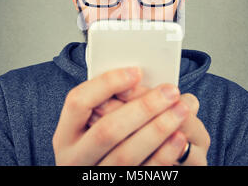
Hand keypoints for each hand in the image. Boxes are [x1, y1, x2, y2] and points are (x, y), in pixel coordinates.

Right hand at [52, 67, 189, 164]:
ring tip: (181, 110)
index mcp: (66, 134)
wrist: (102, 170)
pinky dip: (163, 155)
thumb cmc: (101, 142)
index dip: (106, 84)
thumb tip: (144, 80)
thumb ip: (110, 103)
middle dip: (142, 108)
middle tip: (170, 92)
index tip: (136, 72)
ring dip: (158, 129)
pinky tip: (179, 137)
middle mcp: (75, 157)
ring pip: (126, 155)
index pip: (78, 102)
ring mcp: (95, 175)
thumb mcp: (92, 123)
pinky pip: (143, 172)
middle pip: (106, 130)